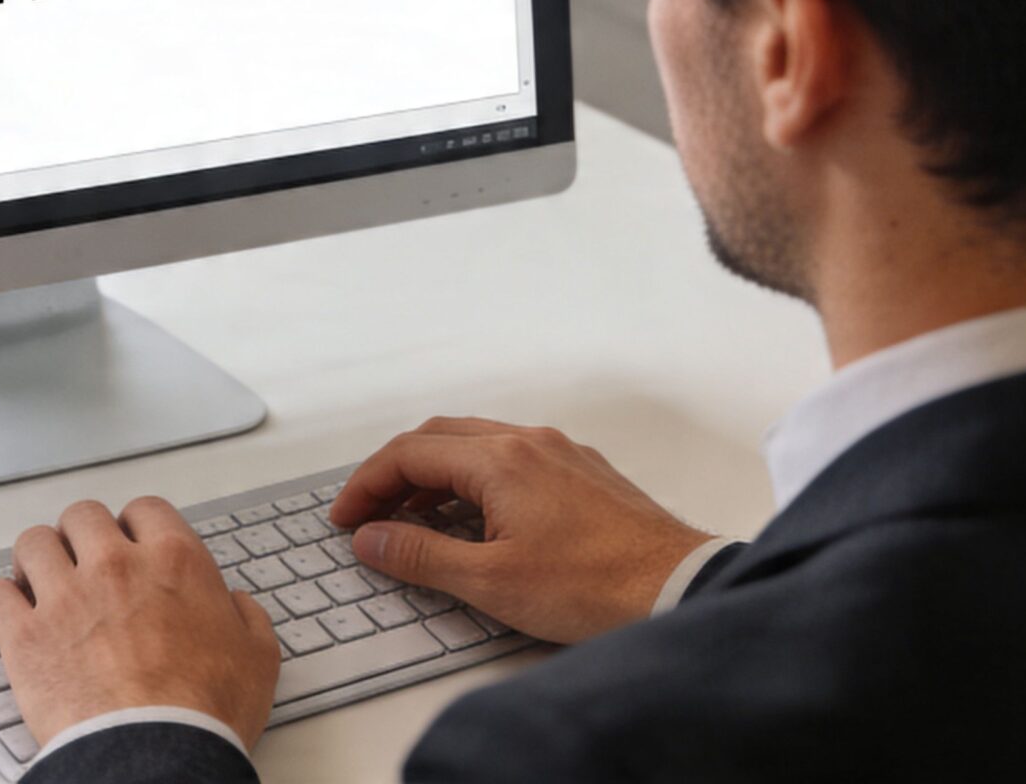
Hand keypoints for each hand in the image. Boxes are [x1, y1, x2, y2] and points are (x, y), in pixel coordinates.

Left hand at [0, 497, 280, 751]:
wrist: (156, 754)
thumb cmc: (204, 712)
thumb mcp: (256, 659)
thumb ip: (247, 619)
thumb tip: (238, 606)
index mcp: (173, 562)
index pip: (144, 511)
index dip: (136, 526)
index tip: (132, 543)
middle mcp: (115, 567)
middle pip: (83, 516)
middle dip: (82, 535)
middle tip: (84, 560)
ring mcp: (65, 598)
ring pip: (34, 543)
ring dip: (37, 558)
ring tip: (41, 578)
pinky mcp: (26, 636)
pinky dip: (3, 600)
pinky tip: (13, 612)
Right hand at [328, 417, 714, 643]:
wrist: (678, 588)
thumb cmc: (595, 587)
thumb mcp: (490, 582)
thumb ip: (420, 556)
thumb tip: (371, 539)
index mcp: (501, 460)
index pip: (409, 453)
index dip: (366, 485)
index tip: (347, 519)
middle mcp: (530, 442)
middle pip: (439, 437)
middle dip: (395, 472)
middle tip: (370, 513)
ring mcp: (561, 453)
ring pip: (478, 444)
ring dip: (436, 474)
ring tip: (414, 520)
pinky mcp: (584, 473)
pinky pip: (513, 458)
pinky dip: (476, 478)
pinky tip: (476, 518)